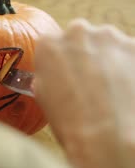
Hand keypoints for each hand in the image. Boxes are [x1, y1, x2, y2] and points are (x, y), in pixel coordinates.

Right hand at [34, 19, 134, 167]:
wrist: (108, 135)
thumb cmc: (70, 120)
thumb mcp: (43, 96)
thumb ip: (47, 75)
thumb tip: (55, 74)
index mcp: (49, 43)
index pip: (53, 43)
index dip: (60, 61)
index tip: (66, 74)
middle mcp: (78, 32)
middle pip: (81, 37)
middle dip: (85, 54)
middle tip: (90, 81)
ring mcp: (110, 37)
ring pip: (108, 44)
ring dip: (109, 59)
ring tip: (112, 88)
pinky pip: (131, 53)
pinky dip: (130, 67)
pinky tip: (126, 90)